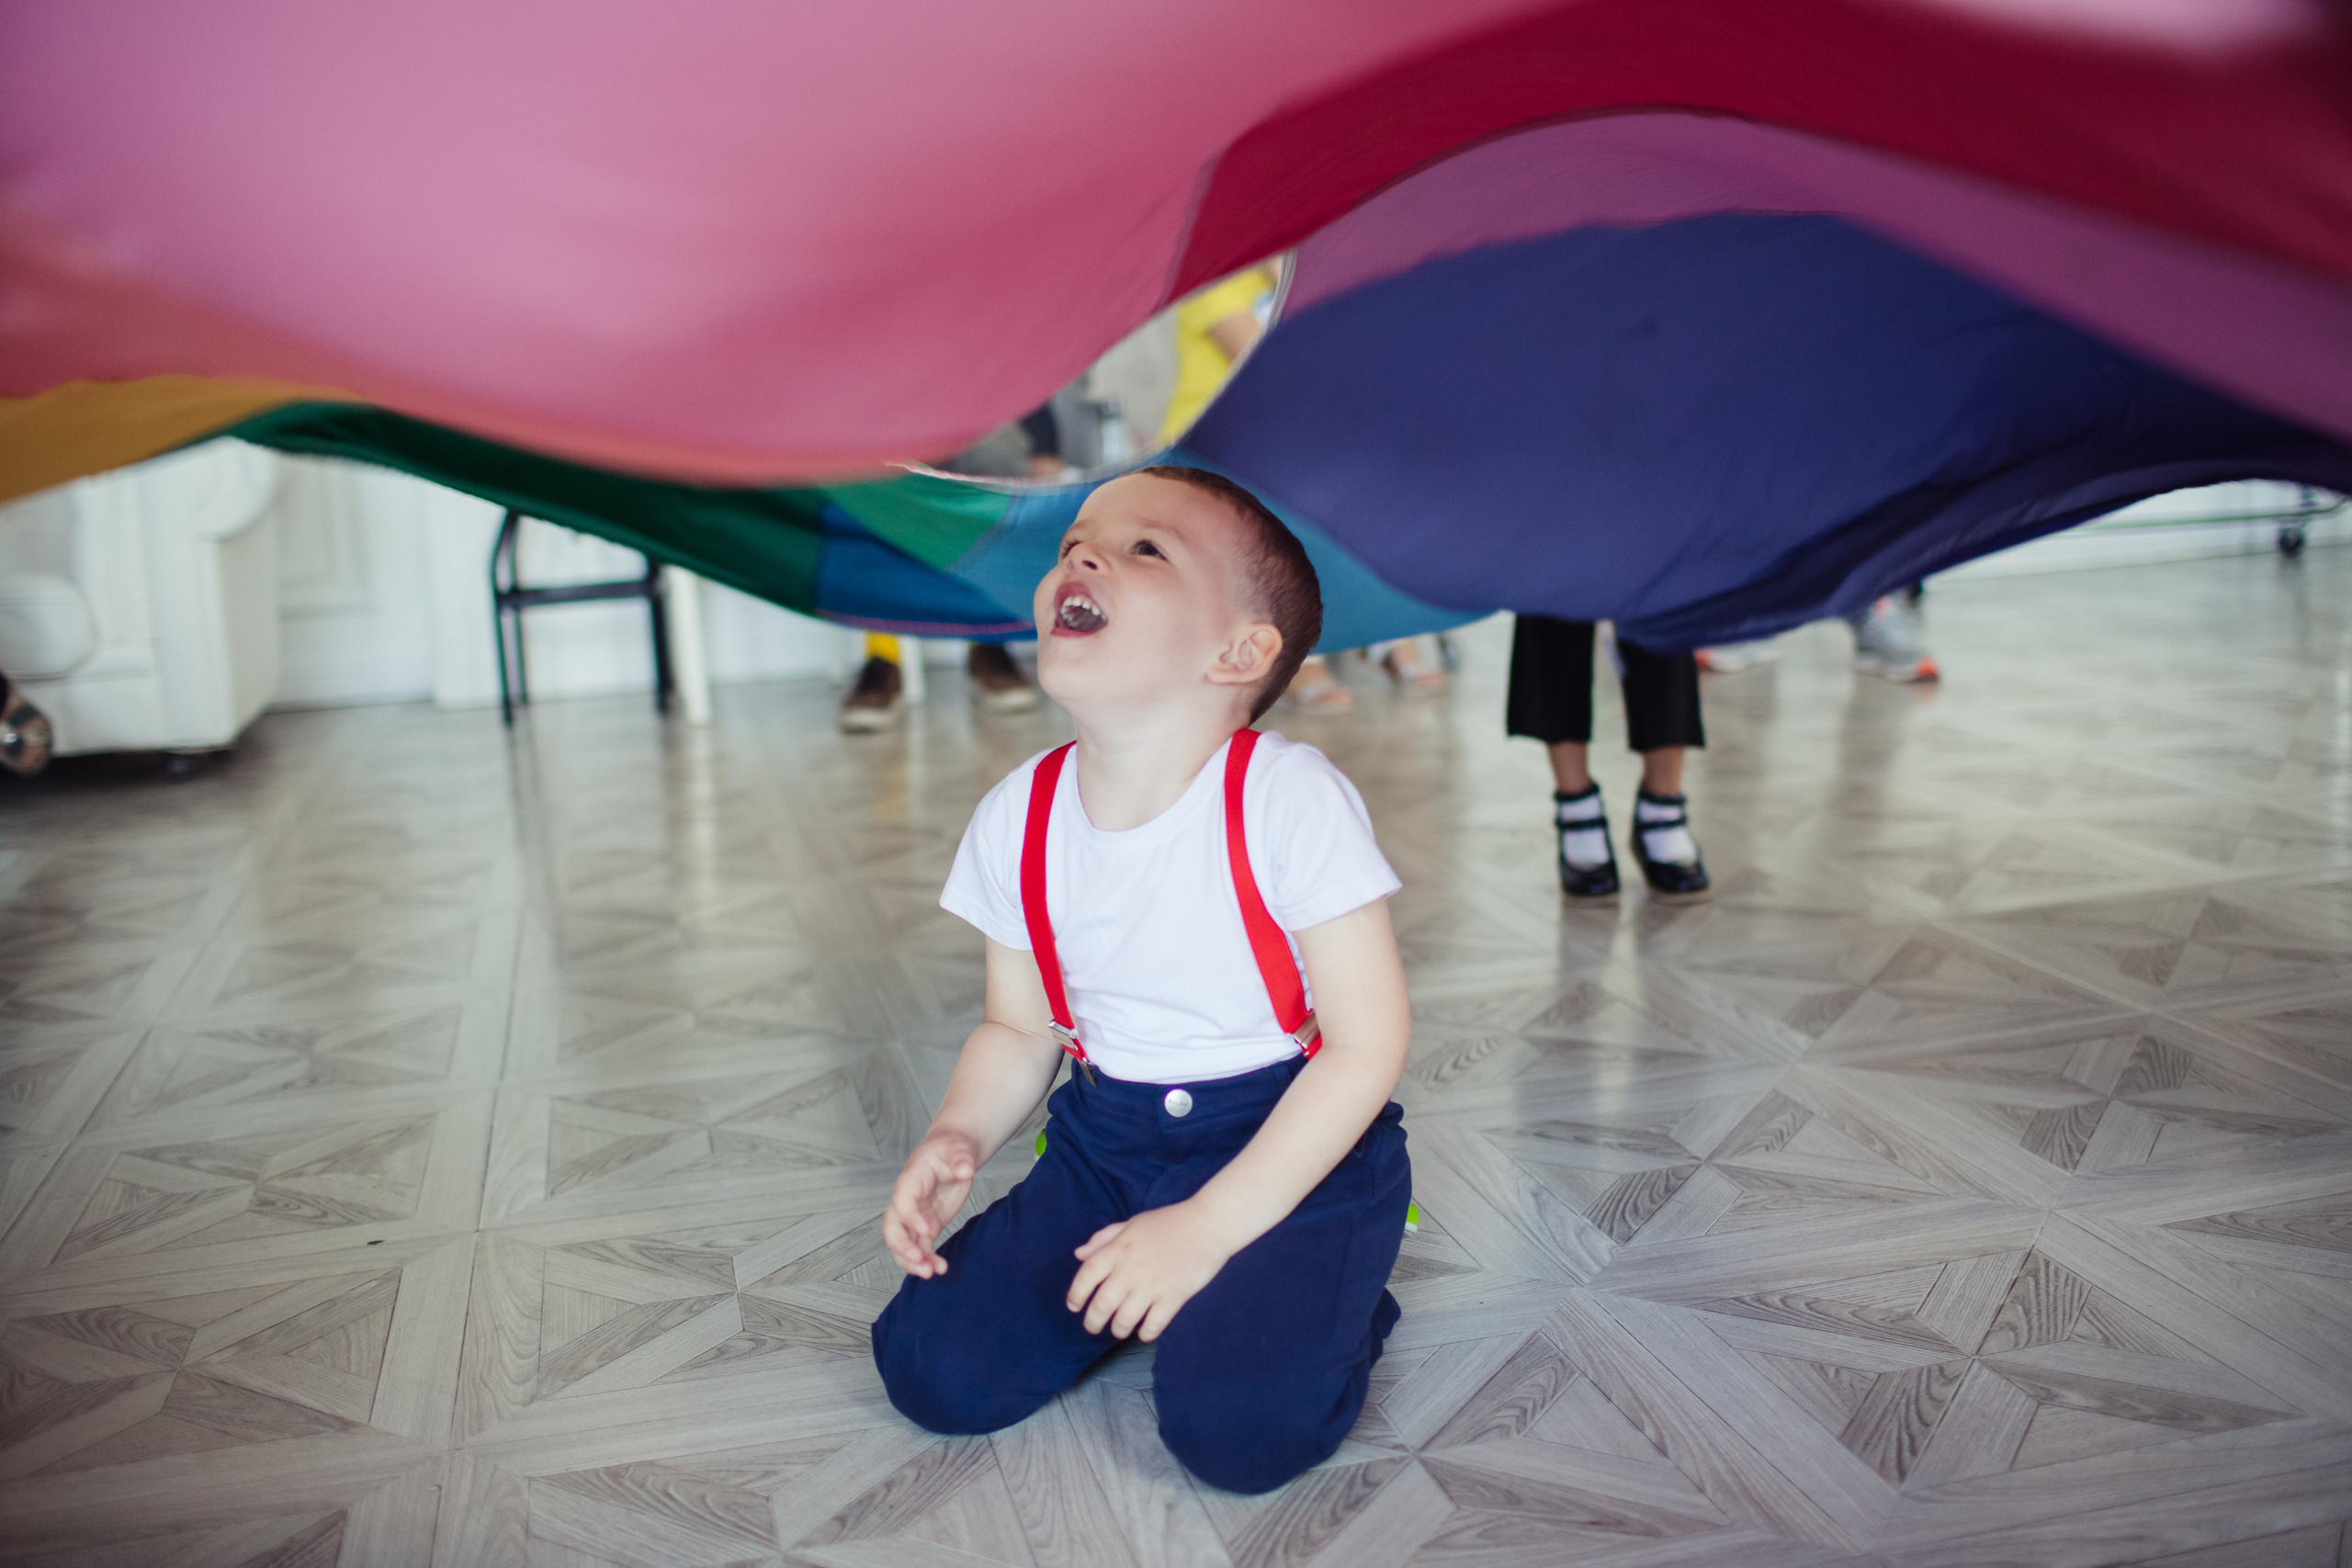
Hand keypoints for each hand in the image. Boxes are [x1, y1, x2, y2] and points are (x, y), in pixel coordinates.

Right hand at [883, 1131, 979, 1277]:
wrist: (952, 1154)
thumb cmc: (951, 1148)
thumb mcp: (957, 1147)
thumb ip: (960, 1157)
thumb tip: (965, 1169)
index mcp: (912, 1178)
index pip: (903, 1199)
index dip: (910, 1216)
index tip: (927, 1230)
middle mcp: (908, 1200)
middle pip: (893, 1226)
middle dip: (901, 1246)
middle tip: (919, 1259)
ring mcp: (915, 1215)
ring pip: (904, 1242)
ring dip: (912, 1260)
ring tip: (930, 1273)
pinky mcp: (926, 1226)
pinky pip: (921, 1247)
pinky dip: (927, 1260)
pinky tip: (940, 1269)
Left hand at [1066, 1201, 1235, 1341]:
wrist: (1209, 1224)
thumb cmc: (1170, 1222)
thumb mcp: (1132, 1223)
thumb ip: (1104, 1238)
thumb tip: (1079, 1254)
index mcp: (1118, 1248)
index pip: (1086, 1276)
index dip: (1075, 1294)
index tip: (1074, 1306)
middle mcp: (1130, 1268)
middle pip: (1102, 1304)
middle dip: (1093, 1322)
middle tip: (1093, 1327)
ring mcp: (1152, 1284)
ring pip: (1124, 1319)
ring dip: (1118, 1330)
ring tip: (1119, 1331)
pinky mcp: (1173, 1296)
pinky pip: (1153, 1325)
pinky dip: (1145, 1333)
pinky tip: (1144, 1332)